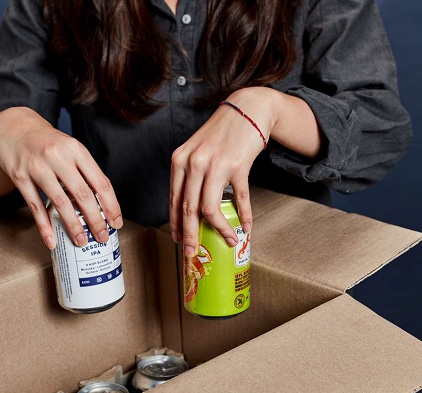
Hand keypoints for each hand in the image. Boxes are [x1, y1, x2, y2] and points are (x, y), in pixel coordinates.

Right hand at [0, 107, 121, 248]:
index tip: (116, 223)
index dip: (111, 206)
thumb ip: (85, 172)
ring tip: (81, 242)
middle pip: (82, 194)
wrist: (13, 126)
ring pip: (60, 202)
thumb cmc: (48, 142)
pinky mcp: (20, 176)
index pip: (101, 182)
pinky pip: (35, 206)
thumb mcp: (70, 148)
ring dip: (72, 226)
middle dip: (95, 220)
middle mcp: (58, 156)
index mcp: (77, 150)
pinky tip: (51, 240)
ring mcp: (37, 167)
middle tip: (102, 237)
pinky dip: (44, 226)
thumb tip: (102, 205)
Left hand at [169, 87, 278, 256]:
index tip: (178, 240)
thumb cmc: (221, 134)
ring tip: (228, 240)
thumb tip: (191, 211)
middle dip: (190, 235)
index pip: (174, 200)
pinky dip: (243, 216)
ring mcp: (216, 164)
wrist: (247, 110)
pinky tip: (246, 226)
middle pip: (188, 209)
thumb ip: (191, 177)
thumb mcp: (197, 152)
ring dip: (220, 229)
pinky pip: (239, 198)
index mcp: (180, 161)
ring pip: (210, 208)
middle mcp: (194, 163)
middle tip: (192, 252)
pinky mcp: (238, 165)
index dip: (176, 224)